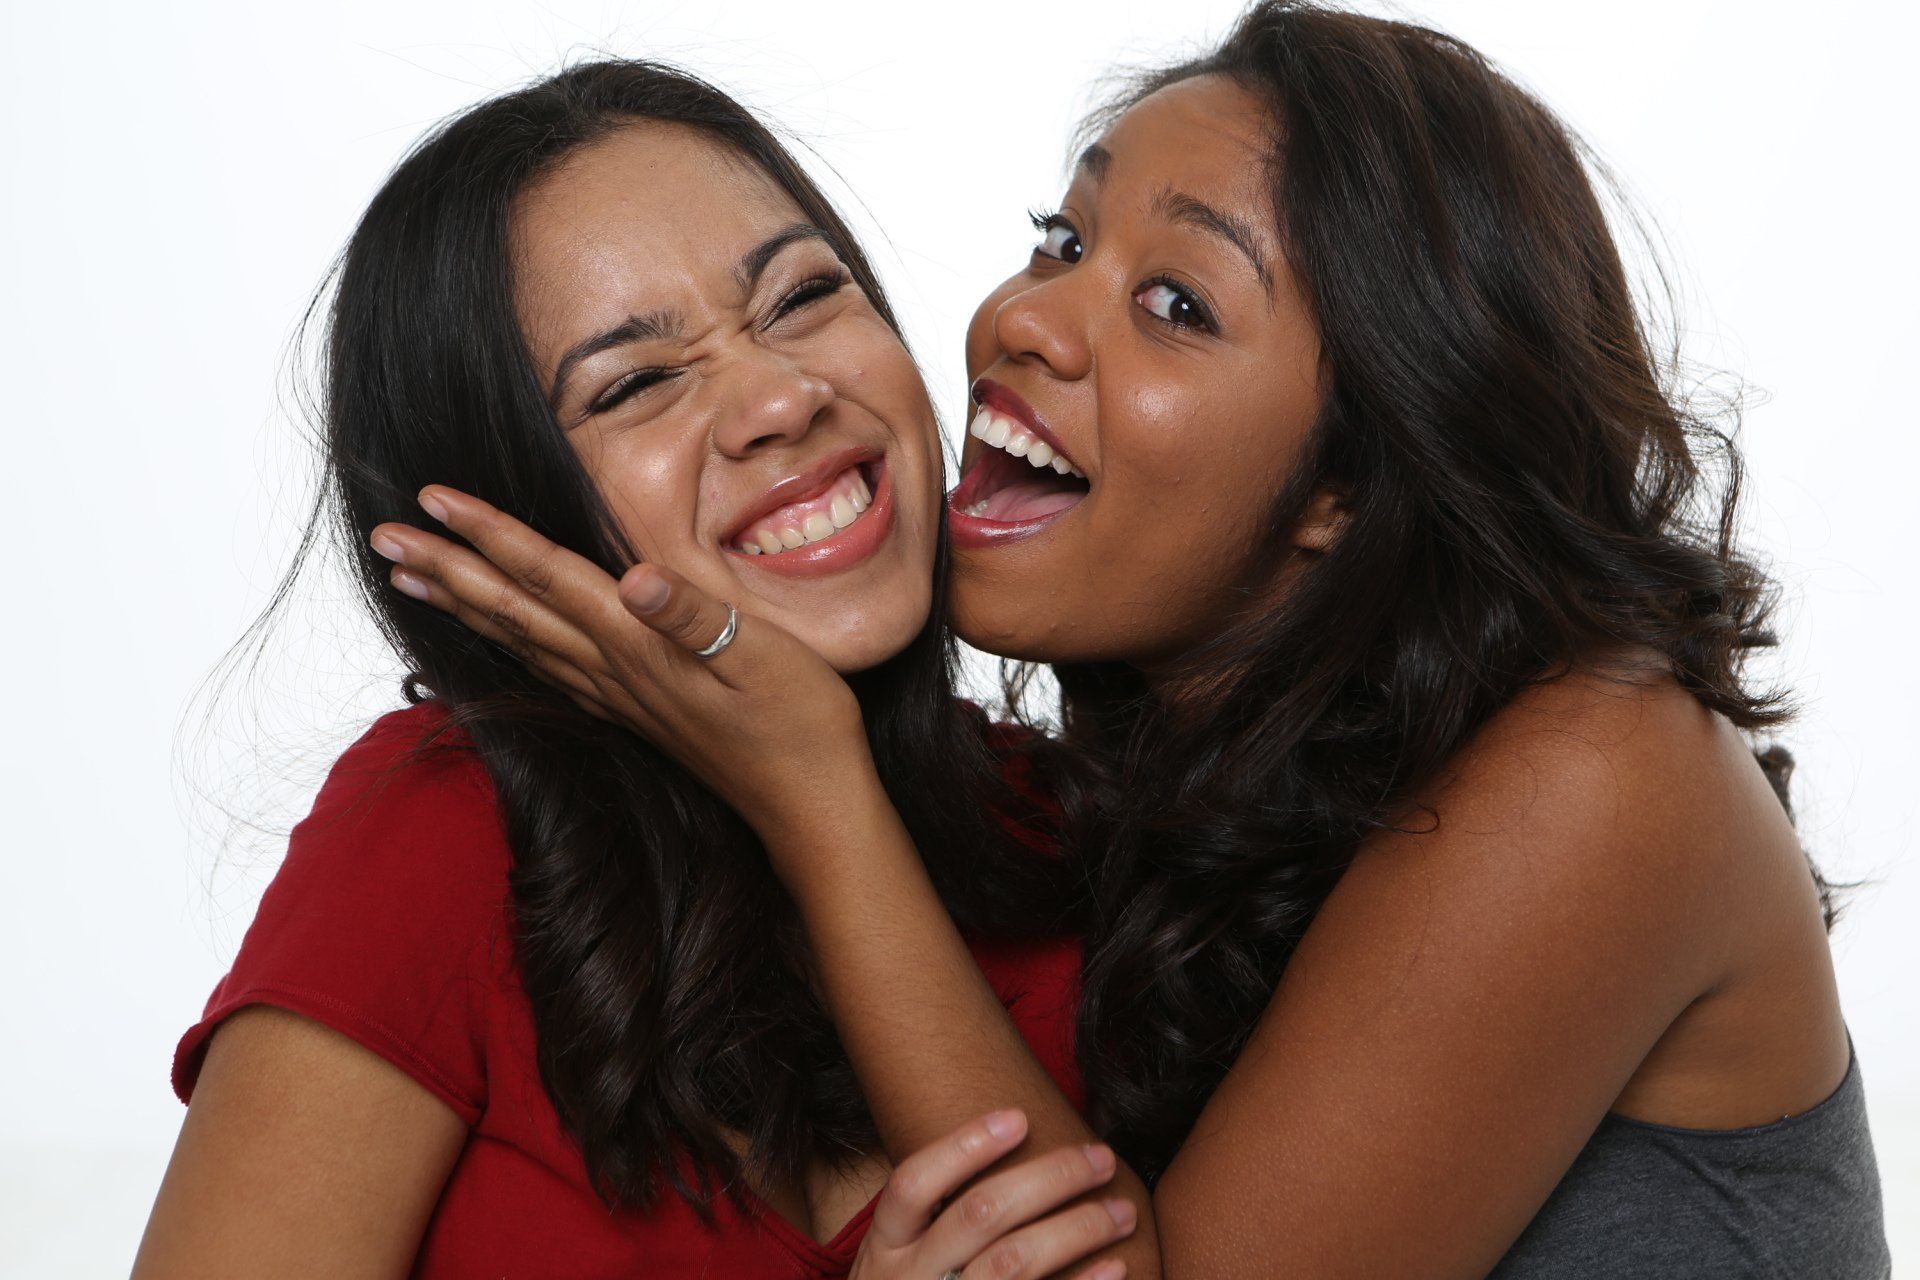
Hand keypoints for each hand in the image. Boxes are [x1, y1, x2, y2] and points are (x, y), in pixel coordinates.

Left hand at [369, 485, 871, 834]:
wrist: (809, 805)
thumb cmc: (802, 724)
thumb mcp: (766, 656)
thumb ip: (697, 614)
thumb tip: (635, 577)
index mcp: (639, 643)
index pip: (548, 575)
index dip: (488, 533)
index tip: (430, 498)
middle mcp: (615, 670)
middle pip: (513, 608)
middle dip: (446, 567)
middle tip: (384, 538)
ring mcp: (619, 697)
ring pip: (520, 640)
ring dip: (462, 604)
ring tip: (412, 578)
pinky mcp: (633, 715)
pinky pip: (548, 670)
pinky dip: (507, 644)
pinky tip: (497, 636)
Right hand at [852, 1109, 1133, 1279]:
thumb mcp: (897, 1262)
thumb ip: (934, 1218)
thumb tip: (1013, 1142)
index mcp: (885, 1249)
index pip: (914, 1183)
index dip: (964, 1147)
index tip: (1018, 1117)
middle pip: (980, 1214)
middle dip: (1049, 1178)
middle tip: (1101, 1157)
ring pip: (1013, 1262)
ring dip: (1077, 1228)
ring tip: (1122, 1210)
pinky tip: (1115, 1267)